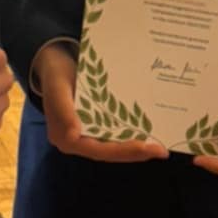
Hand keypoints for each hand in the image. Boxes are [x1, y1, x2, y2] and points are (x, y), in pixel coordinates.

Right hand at [37, 44, 168, 163]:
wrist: (56, 65)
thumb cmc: (56, 76)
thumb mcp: (57, 88)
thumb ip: (63, 111)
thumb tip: (73, 136)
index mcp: (65, 138)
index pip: (97, 150)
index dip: (121, 150)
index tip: (142, 147)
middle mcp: (78, 142)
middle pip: (109, 152)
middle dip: (136, 152)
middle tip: (161, 151)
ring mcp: (88, 135)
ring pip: (115, 147)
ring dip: (137, 147)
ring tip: (161, 148)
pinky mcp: (96, 127)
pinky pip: (115, 135)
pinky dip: (132, 136)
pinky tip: (151, 134)